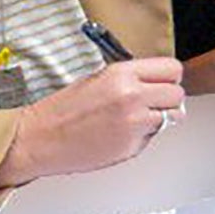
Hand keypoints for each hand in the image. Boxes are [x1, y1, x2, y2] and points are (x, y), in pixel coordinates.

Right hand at [0, 58, 187, 187]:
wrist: (37, 139)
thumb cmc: (61, 111)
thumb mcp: (98, 80)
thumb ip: (131, 79)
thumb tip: (158, 82)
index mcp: (122, 74)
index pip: (172, 68)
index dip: (169, 78)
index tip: (165, 83)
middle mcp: (132, 95)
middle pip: (177, 94)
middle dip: (167, 100)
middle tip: (152, 104)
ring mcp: (134, 122)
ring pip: (172, 117)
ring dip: (159, 119)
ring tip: (134, 120)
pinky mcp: (131, 145)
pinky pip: (153, 138)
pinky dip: (142, 137)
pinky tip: (120, 135)